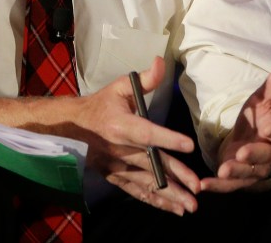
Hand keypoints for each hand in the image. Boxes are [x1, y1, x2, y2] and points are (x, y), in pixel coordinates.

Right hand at [74, 56, 201, 214]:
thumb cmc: (101, 104)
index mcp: (120, 125)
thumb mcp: (119, 87)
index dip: (167, 138)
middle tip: (198, 187)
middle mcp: (119, 149)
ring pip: (146, 183)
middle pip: (151, 164)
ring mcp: (116, 166)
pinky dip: (156, 202)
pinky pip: (137, 192)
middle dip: (176, 177)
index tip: (188, 145)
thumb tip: (161, 61)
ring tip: (191, 205)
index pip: (146, 133)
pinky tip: (174, 209)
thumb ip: (144, 79)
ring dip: (170, 195)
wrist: (73, 126)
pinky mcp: (115, 177)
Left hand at [200, 61, 270, 193]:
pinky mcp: (239, 180)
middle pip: (264, 157)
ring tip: (223, 171)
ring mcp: (254, 169)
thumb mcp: (262, 99)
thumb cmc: (258, 119)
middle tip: (242, 153)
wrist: (253, 141)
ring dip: (235, 173)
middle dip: (253, 155)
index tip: (267, 128)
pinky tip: (203, 185)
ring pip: (247, 173)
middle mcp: (268, 154)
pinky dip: (217, 187)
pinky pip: (230, 186)